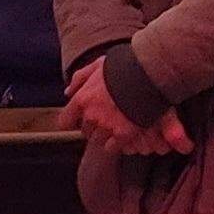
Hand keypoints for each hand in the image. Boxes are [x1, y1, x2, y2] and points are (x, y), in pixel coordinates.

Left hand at [62, 59, 192, 156]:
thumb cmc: (123, 66)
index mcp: (82, 99)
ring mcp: (107, 126)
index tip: (82, 118)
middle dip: (93, 126)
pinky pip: (112, 147)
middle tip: (107, 117)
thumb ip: (80, 78)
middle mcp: (91, 115)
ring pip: (98, 140)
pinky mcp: (123, 134)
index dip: (73, 121)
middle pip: (85, 131)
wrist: (148, 73)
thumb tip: (68, 93)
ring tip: (117, 125)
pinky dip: (116, 144)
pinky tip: (124, 135)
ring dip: (105, 135)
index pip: (65, 121)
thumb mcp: (98, 65)